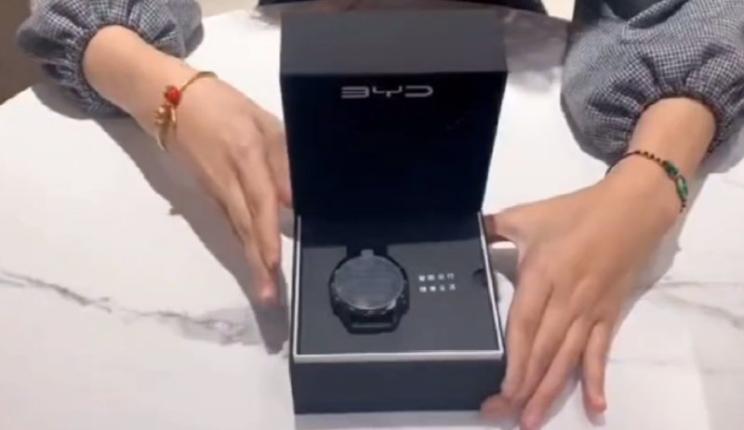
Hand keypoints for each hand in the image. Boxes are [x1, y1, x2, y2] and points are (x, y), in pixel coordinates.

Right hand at [83, 27, 291, 305]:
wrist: (165, 98)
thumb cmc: (220, 103)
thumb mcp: (260, 118)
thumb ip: (281, 156)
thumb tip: (295, 197)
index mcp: (245, 154)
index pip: (260, 201)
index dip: (266, 234)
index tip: (272, 263)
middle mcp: (228, 179)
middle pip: (245, 226)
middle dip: (257, 263)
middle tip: (269, 298)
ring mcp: (215, 189)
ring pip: (236, 229)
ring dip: (250, 260)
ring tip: (263, 290)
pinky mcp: (208, 192)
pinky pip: (229, 221)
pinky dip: (242, 243)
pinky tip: (253, 262)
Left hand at [481, 160, 679, 428]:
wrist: (632, 209)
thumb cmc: (575, 212)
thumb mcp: (527, 215)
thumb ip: (493, 227)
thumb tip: (468, 231)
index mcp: (542, 275)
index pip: (524, 326)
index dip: (514, 360)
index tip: (503, 388)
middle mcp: (566, 300)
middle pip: (542, 350)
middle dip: (524, 386)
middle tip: (505, 415)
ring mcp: (590, 311)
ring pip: (567, 359)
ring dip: (550, 391)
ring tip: (533, 420)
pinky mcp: (609, 315)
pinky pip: (600, 351)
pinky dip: (597, 379)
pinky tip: (596, 407)